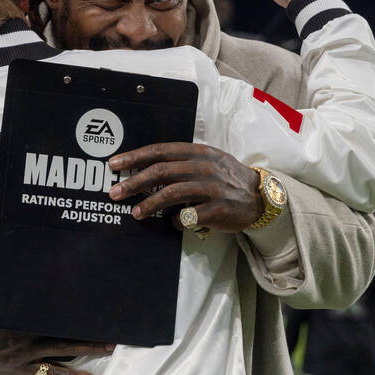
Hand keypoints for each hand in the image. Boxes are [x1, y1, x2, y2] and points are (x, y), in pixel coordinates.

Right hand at [0, 268, 113, 374]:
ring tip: (110, 347)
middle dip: (87, 327)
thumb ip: (4, 271)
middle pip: (62, 329)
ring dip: (86, 350)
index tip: (92, 295)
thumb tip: (21, 249)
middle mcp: (23, 335)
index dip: (72, 302)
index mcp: (16, 313)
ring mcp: (23, 355)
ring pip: (61, 352)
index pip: (50, 306)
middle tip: (113, 323)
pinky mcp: (19, 370)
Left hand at [108, 142, 262, 232]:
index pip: (161, 151)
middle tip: (115, 192)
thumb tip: (146, 169)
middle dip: (134, 183)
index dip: (135, 157)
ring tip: (136, 213)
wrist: (260, 197)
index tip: (114, 164)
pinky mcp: (218, 209)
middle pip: (161, 172)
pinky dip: (177, 221)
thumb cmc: (226, 178)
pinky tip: (172, 224)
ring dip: (150, 204)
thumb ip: (182, 162)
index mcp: (198, 152)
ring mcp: (212, 188)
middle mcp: (204, 167)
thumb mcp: (208, 160)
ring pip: (172, 193)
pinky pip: (190, 216)